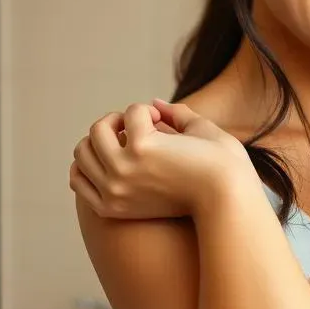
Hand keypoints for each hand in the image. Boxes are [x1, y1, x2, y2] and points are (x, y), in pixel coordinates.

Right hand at [69, 100, 254, 219]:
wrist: (231, 197)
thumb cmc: (211, 190)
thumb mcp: (172, 171)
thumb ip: (162, 137)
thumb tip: (155, 102)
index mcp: (114, 207)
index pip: (78, 176)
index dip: (95, 153)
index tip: (122, 141)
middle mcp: (112, 193)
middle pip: (84, 149)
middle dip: (110, 131)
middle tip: (143, 127)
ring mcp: (122, 172)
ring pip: (99, 129)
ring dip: (125, 117)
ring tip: (153, 121)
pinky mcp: (140, 150)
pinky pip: (133, 114)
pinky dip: (147, 110)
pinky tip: (166, 119)